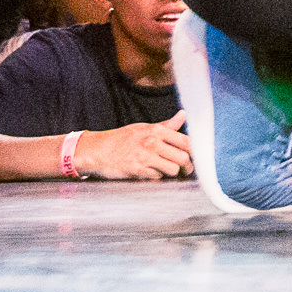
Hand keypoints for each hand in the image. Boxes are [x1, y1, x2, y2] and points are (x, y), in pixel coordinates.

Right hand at [73, 117, 194, 179]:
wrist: (98, 150)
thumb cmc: (122, 139)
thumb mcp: (143, 128)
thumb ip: (166, 125)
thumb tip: (183, 114)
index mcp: (156, 130)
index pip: (186, 141)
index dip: (194, 152)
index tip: (193, 157)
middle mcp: (152, 142)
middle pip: (182, 157)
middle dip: (187, 167)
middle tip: (185, 170)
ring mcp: (145, 157)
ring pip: (172, 169)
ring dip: (172, 173)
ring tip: (167, 172)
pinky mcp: (137, 170)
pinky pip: (157, 177)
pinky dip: (157, 177)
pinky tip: (151, 173)